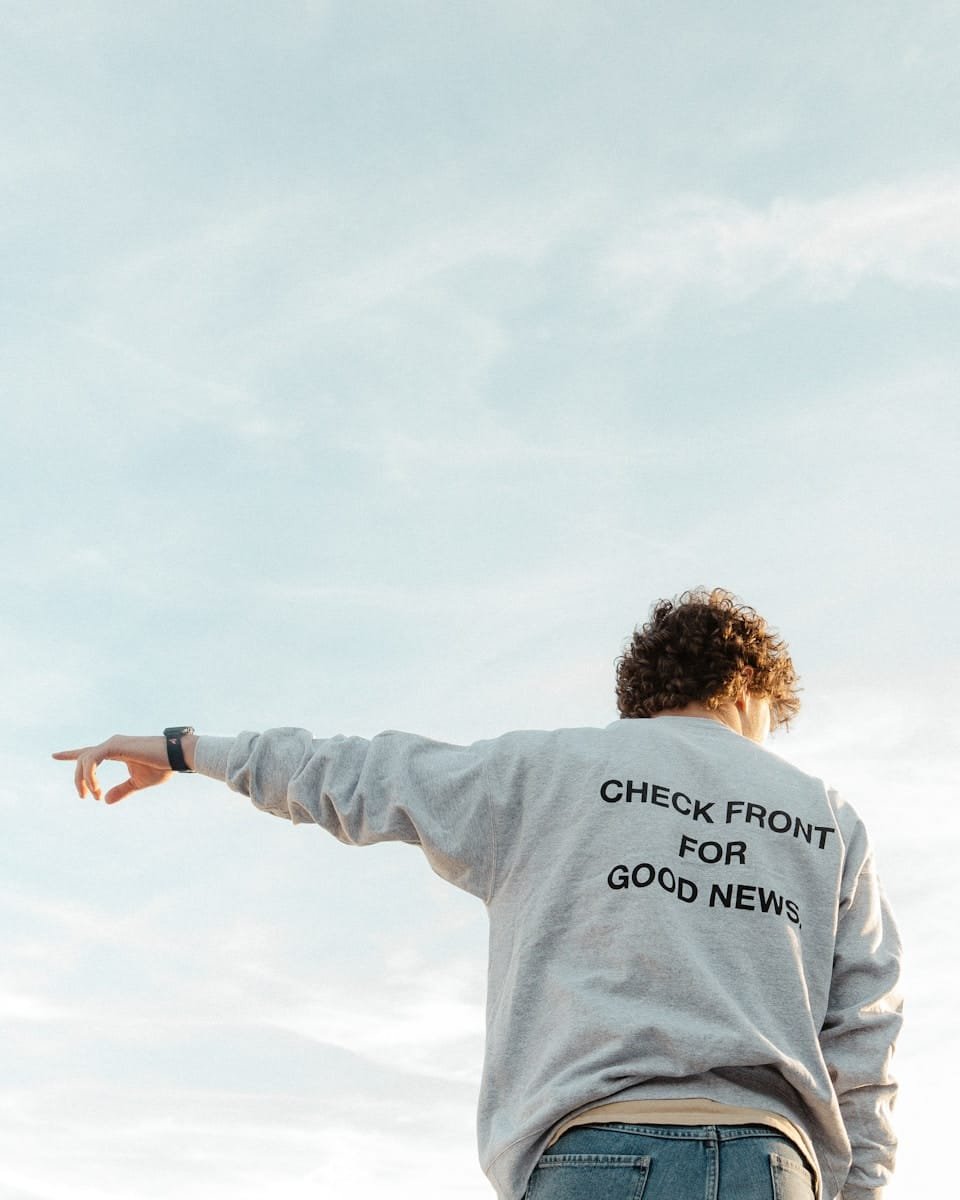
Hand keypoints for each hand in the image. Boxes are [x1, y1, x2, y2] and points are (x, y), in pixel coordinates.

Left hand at [52, 735, 174, 804]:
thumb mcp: (138, 783)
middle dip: (78, 780)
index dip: (71, 754)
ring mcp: (113, 743)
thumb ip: (122, 790)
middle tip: (84, 797)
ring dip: (85, 781)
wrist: (176, 757)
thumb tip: (106, 801)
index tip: (54, 755)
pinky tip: (98, 788)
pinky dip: (91, 776)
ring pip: (85, 760)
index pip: (88, 752)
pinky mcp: (115, 745)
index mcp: (116, 750)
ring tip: (95, 796)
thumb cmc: (162, 767)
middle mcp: (112, 743)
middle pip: (82, 758)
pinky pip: (92, 760)